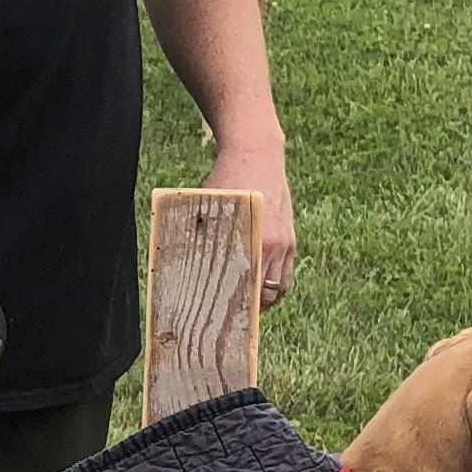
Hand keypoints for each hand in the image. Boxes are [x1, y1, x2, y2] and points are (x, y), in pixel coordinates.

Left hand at [206, 139, 297, 307]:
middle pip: (267, 293)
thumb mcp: (210, 208)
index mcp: (257, 242)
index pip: (251, 289)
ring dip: (267, 299)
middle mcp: (275, 245)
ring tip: (250, 308)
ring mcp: (286, 241)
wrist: (256, 153)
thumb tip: (180, 258)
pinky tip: (263, 288)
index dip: (240, 308)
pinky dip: (277, 284)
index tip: (227, 319)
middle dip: (252, 309)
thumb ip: (203, 234)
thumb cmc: (227, 180)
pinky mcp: (291, 236)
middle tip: (235, 318)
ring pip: (280, 285)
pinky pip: (287, 271)